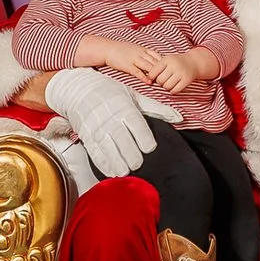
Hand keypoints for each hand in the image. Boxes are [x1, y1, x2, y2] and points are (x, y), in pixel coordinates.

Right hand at [43, 68, 180, 178]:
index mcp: (125, 108)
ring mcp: (97, 128)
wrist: (80, 89)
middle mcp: (111, 119)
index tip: (149, 148)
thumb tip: (179, 118)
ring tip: (125, 171)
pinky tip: (111, 171)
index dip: (144, 138)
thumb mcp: (135, 96)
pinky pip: (95, 151)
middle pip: (122, 139)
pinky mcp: (87, 135)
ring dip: (117, 161)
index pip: (136, 125)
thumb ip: (157, 109)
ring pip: (108, 148)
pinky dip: (103, 163)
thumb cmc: (110, 92)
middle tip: (138, 163)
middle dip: (130, 154)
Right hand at [80, 35, 163, 84]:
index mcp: (142, 49)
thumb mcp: (134, 47)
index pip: (157, 56)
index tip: (171, 68)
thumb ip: (143, 52)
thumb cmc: (121, 49)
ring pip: (148, 67)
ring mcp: (134, 59)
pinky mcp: (128, 66)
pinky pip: (138, 72)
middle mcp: (140, 54)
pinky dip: (144, 77)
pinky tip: (149, 82)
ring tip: (162, 82)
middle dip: (163, 70)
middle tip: (170, 77)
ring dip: (156, 75)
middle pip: (155, 62)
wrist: (108, 49)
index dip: (165, 63)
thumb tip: (152, 58)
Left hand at [149, 50, 205, 92]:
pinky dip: (172, 90)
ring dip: (166, 87)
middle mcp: (174, 66)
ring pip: (167, 86)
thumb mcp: (167, 60)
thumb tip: (148, 79)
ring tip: (168, 83)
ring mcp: (181, 73)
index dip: (151, 77)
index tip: (152, 78)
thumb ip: (157, 67)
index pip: (153, 72)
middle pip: (160, 80)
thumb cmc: (177, 62)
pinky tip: (173, 86)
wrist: (194, 62)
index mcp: (167, 60)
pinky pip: (175, 90)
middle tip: (162, 81)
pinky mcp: (186, 80)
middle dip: (159, 82)